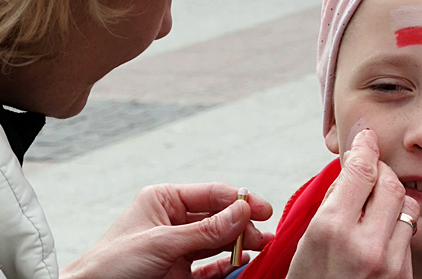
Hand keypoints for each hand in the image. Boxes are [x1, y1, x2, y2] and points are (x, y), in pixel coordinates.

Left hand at [60, 183, 273, 278]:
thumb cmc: (113, 264)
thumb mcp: (162, 242)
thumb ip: (206, 229)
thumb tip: (243, 210)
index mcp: (165, 200)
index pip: (211, 194)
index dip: (239, 199)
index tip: (263, 209)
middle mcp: (174, 221)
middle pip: (218, 218)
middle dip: (242, 225)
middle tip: (264, 235)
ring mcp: (178, 247)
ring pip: (218, 242)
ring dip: (240, 244)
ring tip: (263, 247)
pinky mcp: (179, 273)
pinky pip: (211, 267)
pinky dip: (228, 265)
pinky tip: (244, 262)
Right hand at [288, 130, 419, 277]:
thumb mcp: (307, 240)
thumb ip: (332, 202)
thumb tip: (352, 170)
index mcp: (331, 229)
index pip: (360, 170)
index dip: (365, 146)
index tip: (366, 136)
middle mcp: (364, 243)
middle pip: (389, 182)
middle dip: (380, 171)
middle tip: (368, 171)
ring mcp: (389, 262)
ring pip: (406, 205)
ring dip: (392, 197)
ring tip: (373, 205)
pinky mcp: (404, 275)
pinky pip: (409, 233)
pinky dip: (397, 223)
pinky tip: (380, 230)